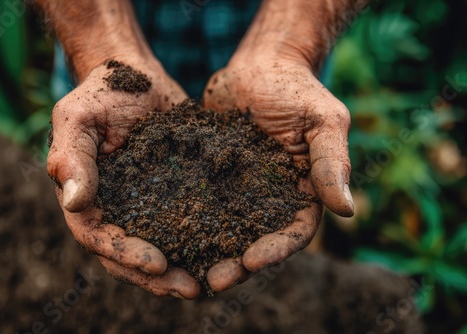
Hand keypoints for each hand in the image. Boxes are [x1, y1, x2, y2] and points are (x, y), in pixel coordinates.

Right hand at [47, 59, 199, 298]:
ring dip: (180, 269)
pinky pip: (183, 222)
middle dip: (157, 277)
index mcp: (87, 197)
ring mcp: (144, 203)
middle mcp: (116, 208)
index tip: (157, 263)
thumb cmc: (103, 92)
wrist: (139, 76)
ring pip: (158, 245)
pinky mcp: (172, 192)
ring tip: (210, 282)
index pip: (99, 237)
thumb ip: (72, 157)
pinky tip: (225, 250)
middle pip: (129, 254)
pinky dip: (200, 240)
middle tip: (190, 289)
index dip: (124, 255)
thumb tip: (74, 202)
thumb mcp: (79, 117)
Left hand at [203, 55, 353, 291]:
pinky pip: (198, 202)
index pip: (294, 231)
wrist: (260, 67)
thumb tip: (348, 211)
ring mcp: (238, 189)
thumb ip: (332, 163)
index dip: (276, 250)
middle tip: (214, 281)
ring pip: (224, 229)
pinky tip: (165, 233)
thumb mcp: (323, 121)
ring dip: (208, 251)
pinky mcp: (211, 176)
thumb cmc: (297, 89)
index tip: (253, 263)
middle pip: (256, 240)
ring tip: (187, 269)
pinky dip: (185, 220)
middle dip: (237, 264)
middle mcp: (269, 198)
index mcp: (302, 192)